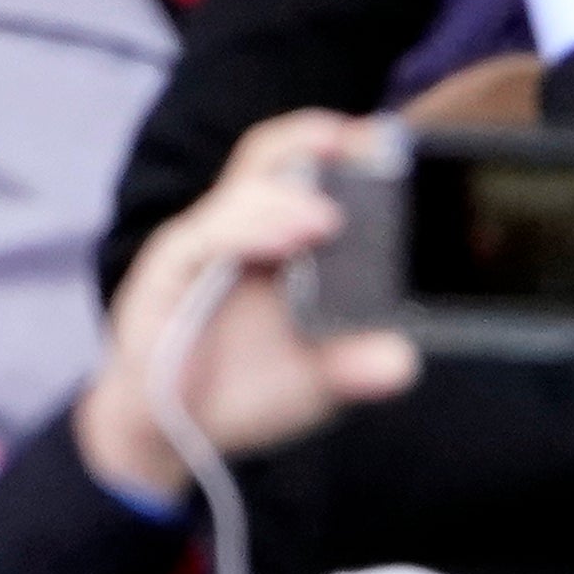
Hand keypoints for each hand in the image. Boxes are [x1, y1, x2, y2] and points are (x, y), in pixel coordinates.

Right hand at [79, 110, 419, 500]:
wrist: (168, 434)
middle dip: (313, 140)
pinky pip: (207, 235)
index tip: (388, 140)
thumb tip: (404, 358)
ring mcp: (200, 245)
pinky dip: (249, 230)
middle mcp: (236, 229)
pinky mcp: (168, 270)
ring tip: (329, 218)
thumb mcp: (314, 380)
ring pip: (240, 191)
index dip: (341, 147)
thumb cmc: (242, 390)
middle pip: (268, 157)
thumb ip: (354, 365)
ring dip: (288, 199)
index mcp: (274, 240)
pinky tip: (287, 242)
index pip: (302, 168)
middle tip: (364, 142)